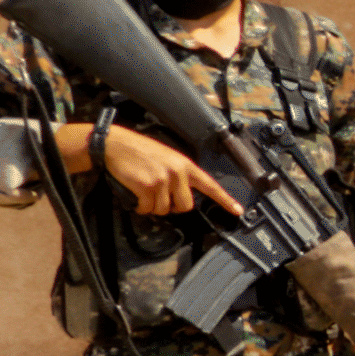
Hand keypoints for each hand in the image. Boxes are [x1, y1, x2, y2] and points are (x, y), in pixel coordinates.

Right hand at [102, 126, 240, 217]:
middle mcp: (177, 173)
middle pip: (186, 206)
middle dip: (173, 207)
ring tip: (146, 191)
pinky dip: (141, 207)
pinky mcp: (147, 187)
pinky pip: (148, 209)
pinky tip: (137, 195)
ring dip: (154, 206)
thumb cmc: (141, 152)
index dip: (225, 200)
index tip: (237, 210)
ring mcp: (162, 180)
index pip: (210, 185)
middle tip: (161, 197)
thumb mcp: (168, 158)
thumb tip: (184, 197)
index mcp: (185, 165)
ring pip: (164, 209)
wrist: (117, 144)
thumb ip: (180, 175)